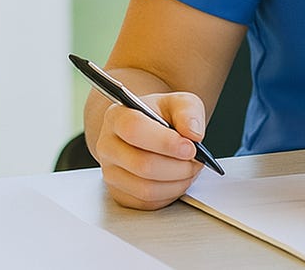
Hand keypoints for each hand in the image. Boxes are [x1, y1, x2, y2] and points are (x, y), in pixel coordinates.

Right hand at [92, 90, 207, 209]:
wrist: (151, 132)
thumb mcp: (180, 103)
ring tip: (190, 169)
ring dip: (177, 182)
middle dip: (178, 166)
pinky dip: (170, 194)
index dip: (165, 142)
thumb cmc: (162, 116)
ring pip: (145, 189)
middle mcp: (108, 145)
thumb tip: (193, 134)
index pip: (134, 130)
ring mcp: (110, 172)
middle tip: (196, 160)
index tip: (190, 147)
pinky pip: (147, 203)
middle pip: (142, 165)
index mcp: (117, 116)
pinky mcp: (118, 193)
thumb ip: (188, 112)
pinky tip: (178, 180)